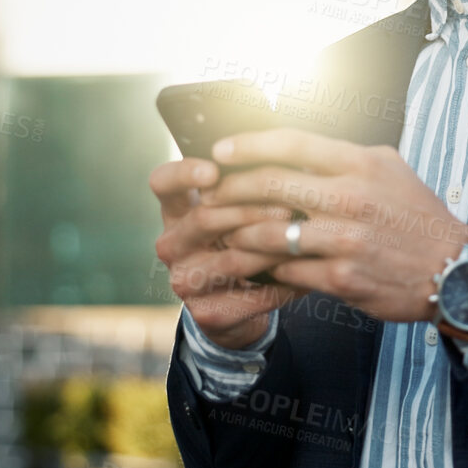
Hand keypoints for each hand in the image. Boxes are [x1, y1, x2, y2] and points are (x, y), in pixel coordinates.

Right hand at [149, 156, 308, 348]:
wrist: (239, 306)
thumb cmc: (244, 240)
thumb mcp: (237, 209)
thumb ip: (247, 182)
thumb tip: (289, 153)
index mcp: (175, 210)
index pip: (162, 182)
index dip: (184, 173)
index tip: (213, 170)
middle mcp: (171, 244)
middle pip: (204, 218)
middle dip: (250, 209)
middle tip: (287, 207)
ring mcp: (184, 281)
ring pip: (231, 258)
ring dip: (272, 247)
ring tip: (304, 237)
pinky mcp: (206, 314)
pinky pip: (250, 295)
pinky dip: (282, 283)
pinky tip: (304, 274)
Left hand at [205, 129, 467, 323]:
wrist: (455, 270)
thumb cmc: (417, 216)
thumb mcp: (390, 168)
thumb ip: (345, 156)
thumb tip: (298, 147)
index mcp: (361, 164)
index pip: (292, 143)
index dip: (248, 144)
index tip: (220, 150)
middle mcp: (352, 197)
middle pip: (271, 184)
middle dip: (231, 189)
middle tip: (211, 196)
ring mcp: (346, 240)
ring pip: (271, 233)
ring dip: (240, 234)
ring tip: (225, 234)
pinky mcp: (343, 278)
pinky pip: (289, 270)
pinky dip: (267, 268)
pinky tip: (255, 266)